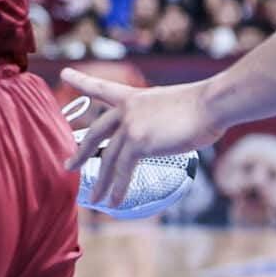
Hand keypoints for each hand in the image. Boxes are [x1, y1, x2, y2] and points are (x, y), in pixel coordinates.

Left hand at [61, 68, 225, 208]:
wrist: (211, 104)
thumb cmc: (203, 106)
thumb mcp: (170, 105)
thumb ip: (154, 119)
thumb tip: (156, 136)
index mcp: (133, 96)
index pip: (102, 87)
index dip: (82, 81)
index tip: (64, 73)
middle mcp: (126, 109)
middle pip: (95, 133)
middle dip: (81, 152)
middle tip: (68, 164)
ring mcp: (130, 125)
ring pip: (108, 159)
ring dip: (101, 183)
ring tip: (94, 200)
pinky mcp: (139, 142)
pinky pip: (122, 170)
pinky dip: (117, 189)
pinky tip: (112, 203)